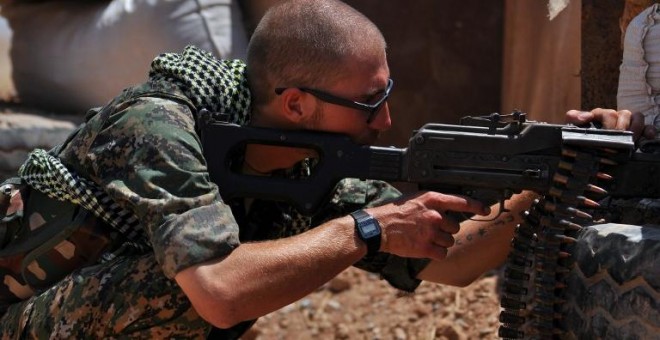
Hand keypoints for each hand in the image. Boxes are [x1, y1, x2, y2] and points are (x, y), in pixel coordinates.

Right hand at [366, 192, 488, 260]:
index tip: (485, 210)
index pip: (462, 202)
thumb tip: (448, 209)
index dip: (477, 206)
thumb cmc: (393, 212)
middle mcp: (435, 215)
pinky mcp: (426, 248)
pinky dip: (436, 254)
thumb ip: (432, 203)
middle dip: (445, 230)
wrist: (378, 228)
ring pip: (449, 241)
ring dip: (440, 242)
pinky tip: (424, 248)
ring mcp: (431, 232)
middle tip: (429, 230)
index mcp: (432, 200)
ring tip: (424, 239)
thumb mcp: (414, 199)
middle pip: (454, 227)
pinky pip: (442, 254)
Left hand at [565, 108, 655, 142]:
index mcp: (600, 115)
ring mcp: (625, 124)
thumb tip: (586, 116)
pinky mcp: (635, 133)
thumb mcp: (572, 127)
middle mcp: (614, 117)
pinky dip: (649, 130)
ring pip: (636, 118)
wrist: (580, 150)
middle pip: (624, 114)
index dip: (608, 121)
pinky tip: (649, 136)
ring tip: (632, 139)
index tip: (607, 132)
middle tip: (619, 139)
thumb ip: (574, 118)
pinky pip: (646, 127)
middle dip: (622, 127)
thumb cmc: (578, 136)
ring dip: (636, 127)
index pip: (607, 112)